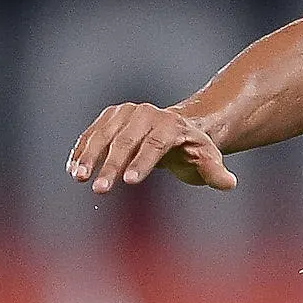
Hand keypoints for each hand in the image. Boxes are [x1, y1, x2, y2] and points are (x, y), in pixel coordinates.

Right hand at [66, 102, 237, 192]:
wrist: (177, 128)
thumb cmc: (193, 150)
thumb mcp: (207, 161)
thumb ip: (215, 172)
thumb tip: (229, 182)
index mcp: (171, 126)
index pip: (155, 144)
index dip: (142, 162)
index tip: (128, 181)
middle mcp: (146, 115)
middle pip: (126, 141)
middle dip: (112, 165)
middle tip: (99, 189)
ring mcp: (125, 114)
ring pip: (104, 135)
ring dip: (89, 156)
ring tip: (78, 178)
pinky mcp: (109, 118)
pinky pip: (92, 134)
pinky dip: (81, 150)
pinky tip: (72, 170)